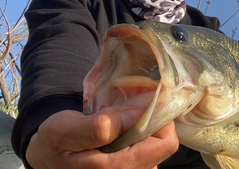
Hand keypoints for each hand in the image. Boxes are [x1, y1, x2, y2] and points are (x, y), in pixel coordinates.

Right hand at [26, 106, 177, 168]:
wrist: (47, 158)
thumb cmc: (55, 143)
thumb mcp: (66, 130)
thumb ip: (100, 126)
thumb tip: (136, 115)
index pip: (164, 144)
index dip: (159, 119)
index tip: (143, 103)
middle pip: (163, 144)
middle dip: (150, 122)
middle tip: (128, 108)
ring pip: (157, 145)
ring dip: (144, 128)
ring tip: (120, 120)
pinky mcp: (130, 166)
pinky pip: (148, 147)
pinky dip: (139, 134)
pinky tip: (120, 129)